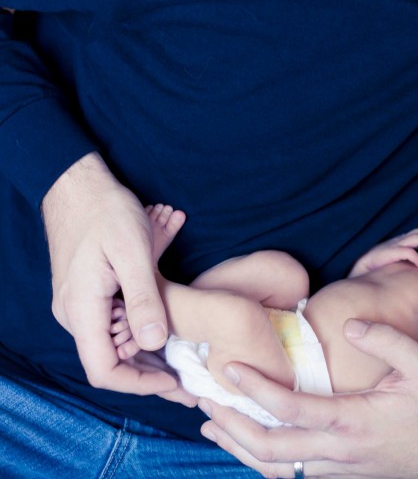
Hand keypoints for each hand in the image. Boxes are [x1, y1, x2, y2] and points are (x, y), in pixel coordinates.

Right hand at [43, 152, 176, 395]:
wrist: (79, 184)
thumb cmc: (107, 212)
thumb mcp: (133, 253)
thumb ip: (143, 299)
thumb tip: (154, 343)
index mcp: (82, 311)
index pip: (103, 370)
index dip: (139, 384)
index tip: (175, 384)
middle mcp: (76, 315)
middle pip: (112, 361)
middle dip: (152, 373)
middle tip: (191, 382)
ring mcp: (81, 305)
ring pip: (117, 342)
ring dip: (151, 350)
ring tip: (189, 360)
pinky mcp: (91, 293)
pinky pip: (116, 321)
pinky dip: (143, 325)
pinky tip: (171, 327)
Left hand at [199, 319, 417, 477]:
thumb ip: (386, 340)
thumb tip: (349, 324)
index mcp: (355, 421)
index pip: (292, 409)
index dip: (257, 390)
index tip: (230, 368)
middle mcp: (340, 451)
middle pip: (270, 447)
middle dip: (231, 424)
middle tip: (204, 400)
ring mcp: (339, 469)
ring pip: (275, 468)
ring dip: (238, 447)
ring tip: (211, 424)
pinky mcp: (341, 476)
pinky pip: (290, 475)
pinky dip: (260, 461)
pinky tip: (246, 444)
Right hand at [347, 224, 417, 277]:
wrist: (359, 271)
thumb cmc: (380, 268)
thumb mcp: (398, 262)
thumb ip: (411, 259)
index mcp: (403, 241)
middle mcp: (400, 240)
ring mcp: (394, 245)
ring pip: (415, 238)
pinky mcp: (388, 253)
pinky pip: (406, 252)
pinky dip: (415, 257)